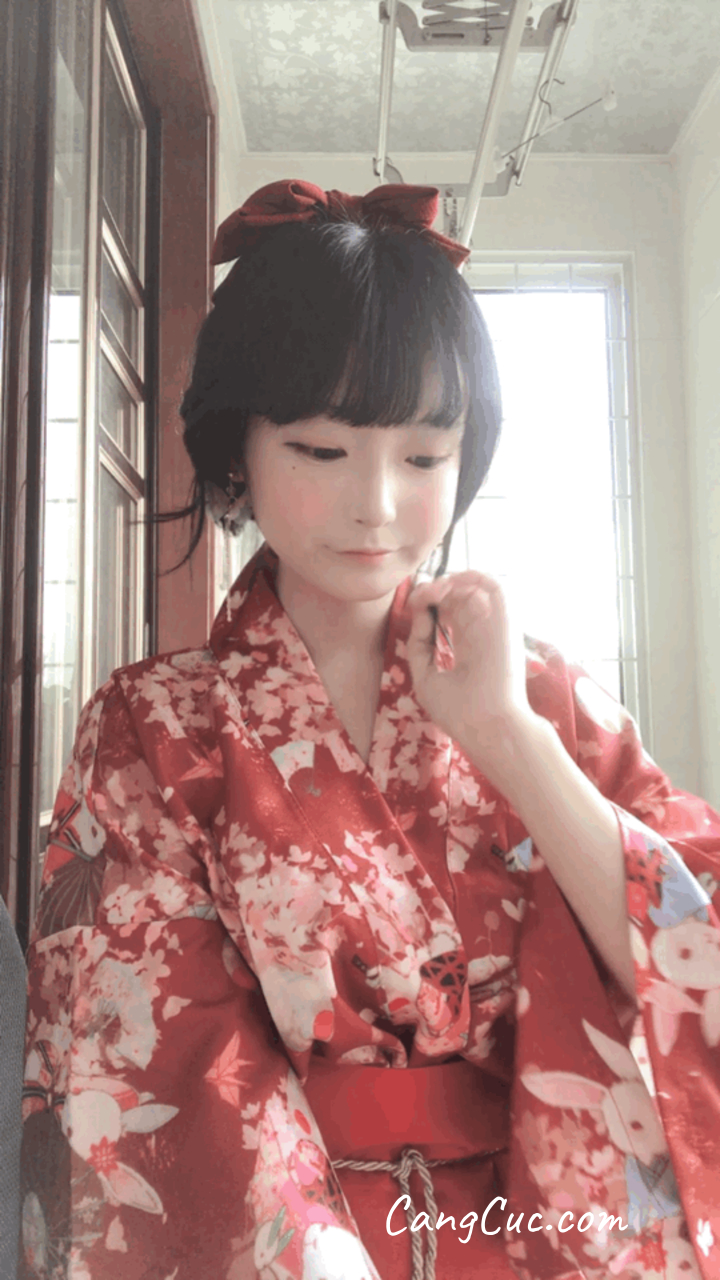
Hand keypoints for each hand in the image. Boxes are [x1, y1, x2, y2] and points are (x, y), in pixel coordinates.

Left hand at [405, 571, 536, 777]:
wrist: (488, 727)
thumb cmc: (460, 711)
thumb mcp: (427, 677)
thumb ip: (420, 644)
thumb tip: (421, 611)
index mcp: (469, 646)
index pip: (451, 611)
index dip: (430, 602)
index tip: (413, 604)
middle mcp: (483, 632)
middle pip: (460, 595)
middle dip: (435, 588)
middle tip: (418, 596)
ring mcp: (494, 624)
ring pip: (475, 584)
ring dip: (451, 580)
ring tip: (431, 591)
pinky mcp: (506, 619)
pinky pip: (493, 585)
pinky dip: (469, 578)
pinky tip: (447, 590)